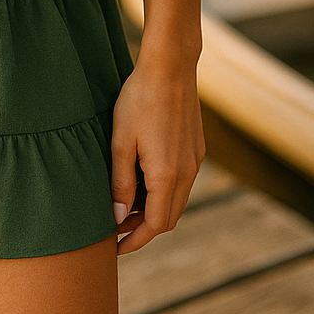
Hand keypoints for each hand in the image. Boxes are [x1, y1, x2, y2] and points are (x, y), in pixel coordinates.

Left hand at [109, 58, 204, 254]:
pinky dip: (164, 192)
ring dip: (154, 210)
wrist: (170, 67)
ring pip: (177, 200)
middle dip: (144, 229)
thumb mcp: (121, 142)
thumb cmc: (139, 100)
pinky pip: (182, 182)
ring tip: (125, 206)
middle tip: (116, 228)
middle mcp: (187, 173)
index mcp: (167, 175)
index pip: (156, 225)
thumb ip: (120, 183)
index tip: (116, 247)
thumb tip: (119, 217)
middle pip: (170, 218)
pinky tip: (143, 181)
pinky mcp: (197, 148)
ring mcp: (195, 160)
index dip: (136, 240)